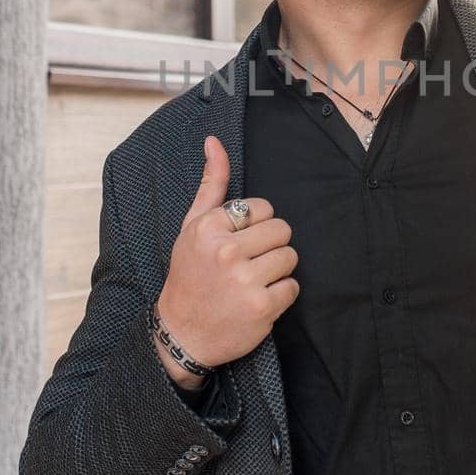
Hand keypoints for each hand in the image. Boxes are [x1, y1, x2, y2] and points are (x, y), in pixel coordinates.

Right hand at [153, 134, 298, 382]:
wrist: (181, 333)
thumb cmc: (189, 275)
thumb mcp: (192, 227)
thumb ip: (211, 184)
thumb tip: (215, 141)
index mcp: (209, 228)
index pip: (262, 208)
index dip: (256, 226)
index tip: (239, 243)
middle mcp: (226, 251)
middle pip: (282, 231)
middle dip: (271, 246)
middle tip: (249, 263)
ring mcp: (245, 280)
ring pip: (290, 257)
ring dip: (278, 270)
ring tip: (253, 280)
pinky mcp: (262, 307)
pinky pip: (293, 287)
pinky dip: (281, 294)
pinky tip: (258, 300)